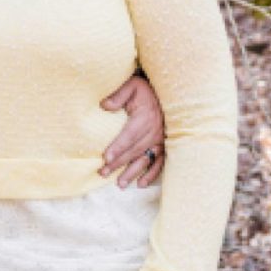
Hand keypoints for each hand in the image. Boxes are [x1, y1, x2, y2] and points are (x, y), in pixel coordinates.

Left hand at [100, 73, 165, 187]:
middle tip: (103, 173)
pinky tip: (141, 184)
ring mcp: (160, 140)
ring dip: (132, 173)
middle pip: (134, 150)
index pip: (129, 135)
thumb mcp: (132, 86)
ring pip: (145, 160)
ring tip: (120, 184)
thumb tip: (104, 105)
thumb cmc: (146, 90)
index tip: (106, 158)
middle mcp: (154, 132)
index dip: (118, 147)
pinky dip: (151, 174)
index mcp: (145, 118)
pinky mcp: (165, 145)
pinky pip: (160, 163)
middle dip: (118, 163)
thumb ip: (118, 95)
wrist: (167, 92)